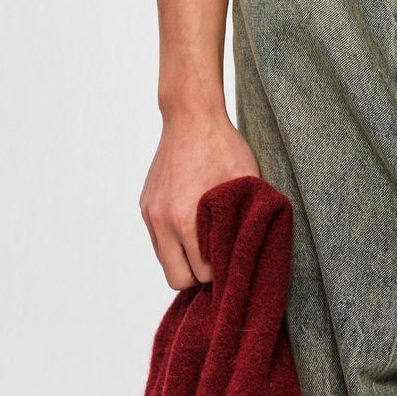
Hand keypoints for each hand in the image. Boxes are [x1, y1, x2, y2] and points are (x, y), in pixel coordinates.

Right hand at [139, 106, 259, 289]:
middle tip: (220, 261)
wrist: (190, 115)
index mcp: (186, 218)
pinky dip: (174, 243)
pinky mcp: (145, 206)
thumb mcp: (246, 182)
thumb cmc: (223, 146)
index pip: (201, 274)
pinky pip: (158, 241)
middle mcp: (162, 220)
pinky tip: (193, 228)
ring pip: (164, 262)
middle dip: (199, 277)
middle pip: (176, 279)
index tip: (234, 261)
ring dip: (184, 260)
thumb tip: (251, 252)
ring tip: (207, 244)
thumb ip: (246, 220)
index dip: (221, 272)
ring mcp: (150, 213)